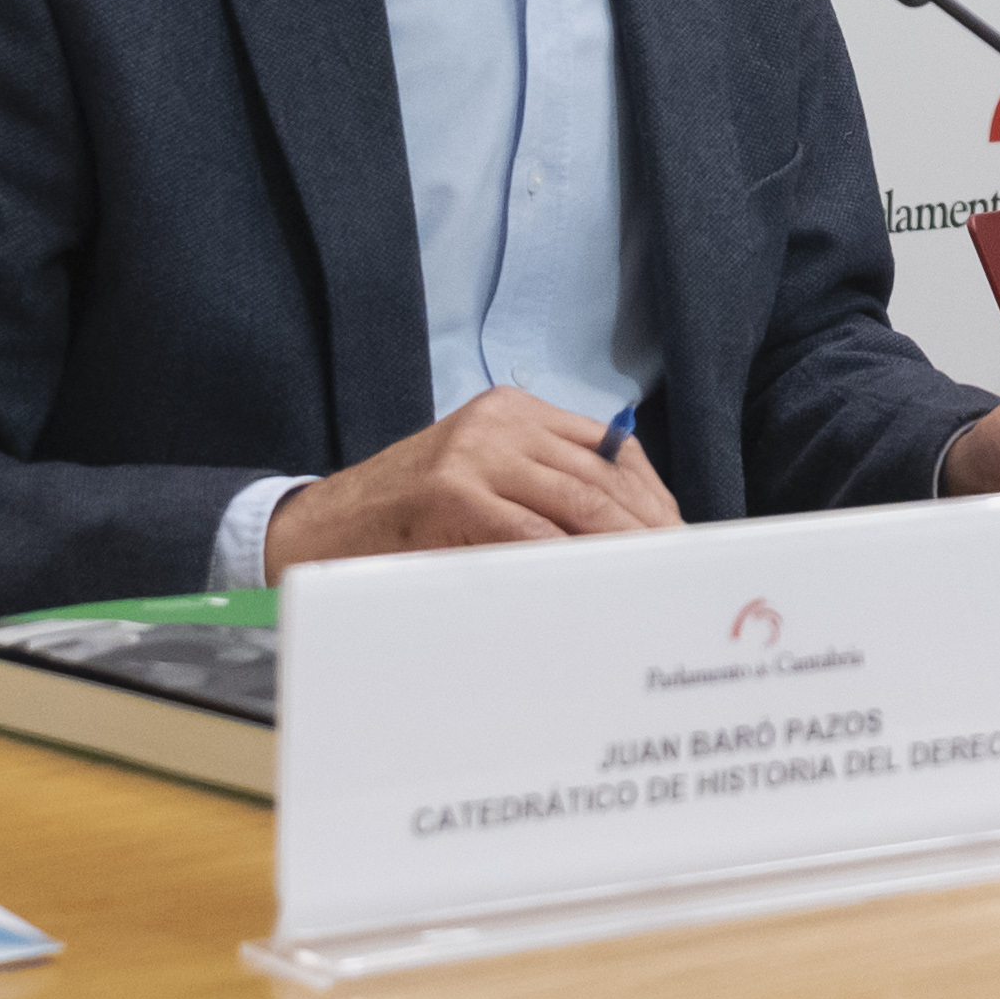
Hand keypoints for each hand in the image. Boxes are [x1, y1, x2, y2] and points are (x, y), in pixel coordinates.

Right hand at [263, 385, 678, 573]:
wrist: (317, 528)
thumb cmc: (406, 518)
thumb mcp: (480, 482)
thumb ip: (541, 490)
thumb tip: (626, 538)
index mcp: (515, 410)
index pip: (612, 449)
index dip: (654, 498)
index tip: (682, 539)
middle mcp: (501, 420)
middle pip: (603, 476)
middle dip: (649, 528)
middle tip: (680, 571)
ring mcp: (475, 451)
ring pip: (577, 501)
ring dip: (622, 548)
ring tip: (651, 584)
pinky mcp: (452, 490)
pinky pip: (530, 532)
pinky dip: (568, 561)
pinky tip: (592, 587)